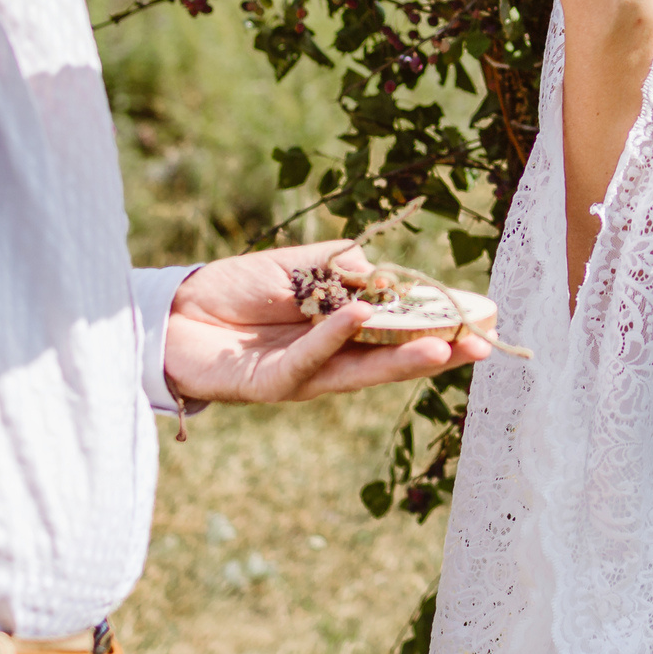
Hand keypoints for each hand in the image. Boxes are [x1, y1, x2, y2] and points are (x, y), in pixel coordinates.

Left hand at [163, 239, 489, 404]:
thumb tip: (383, 280)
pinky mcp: (268, 386)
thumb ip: (339, 269)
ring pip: (360, 371)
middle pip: (391, 359)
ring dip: (402, 360)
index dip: (438, 326)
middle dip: (438, 352)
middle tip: (481, 344)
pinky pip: (308, 361)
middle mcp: (328, 359)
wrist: (170, 312)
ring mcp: (301, 376)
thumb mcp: (295, 267)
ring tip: (443, 347)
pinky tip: (362, 317)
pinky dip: (335, 337)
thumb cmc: (234, 288)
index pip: (399, 331)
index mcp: (339, 331)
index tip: (482, 317)